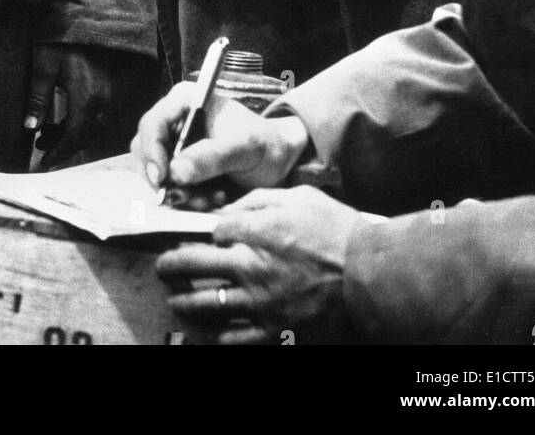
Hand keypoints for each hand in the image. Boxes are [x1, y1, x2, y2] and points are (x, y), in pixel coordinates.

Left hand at [26, 43, 155, 168]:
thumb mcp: (44, 65)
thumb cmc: (63, 41)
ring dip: (70, 135)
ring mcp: (108, 95)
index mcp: (87, 97)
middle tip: (41, 147)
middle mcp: (102, 100)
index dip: (60, 152)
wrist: (88, 22)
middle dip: (63, 146)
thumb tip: (30, 127)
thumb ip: (38, 98)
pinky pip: (96, 117)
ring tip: (46, 134)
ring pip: (91, 128)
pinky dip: (79, 124)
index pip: (75, 136)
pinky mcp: (108, 90)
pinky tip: (61, 120)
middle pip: (85, 136)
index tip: (45, 163)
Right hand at [131, 82, 308, 194]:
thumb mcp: (245, 148)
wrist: (278, 163)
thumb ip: (212, 157)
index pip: (153, 123)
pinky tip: (211, 199)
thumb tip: (176, 172)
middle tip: (186, 197)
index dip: (151, 151)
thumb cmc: (265, 144)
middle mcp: (174, 122)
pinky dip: (185, 200)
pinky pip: (168, 189)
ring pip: (155, 174)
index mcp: (186, 101)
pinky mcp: (179, 170)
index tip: (161, 179)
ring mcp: (174, 147)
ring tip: (211, 198)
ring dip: (178, 193)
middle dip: (164, 179)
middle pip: (145, 151)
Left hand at [157, 185, 358, 344]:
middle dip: (171, 264)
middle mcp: (251, 267)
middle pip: (193, 264)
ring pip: (205, 303)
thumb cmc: (339, 232)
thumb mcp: (301, 196)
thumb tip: (231, 208)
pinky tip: (206, 332)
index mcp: (256, 231)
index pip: (210, 231)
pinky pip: (233, 337)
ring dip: (182, 300)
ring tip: (175, 299)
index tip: (195, 235)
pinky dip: (215, 335)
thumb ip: (261, 199)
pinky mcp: (274, 330)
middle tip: (162, 266)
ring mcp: (260, 302)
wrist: (371, 277)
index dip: (199, 232)